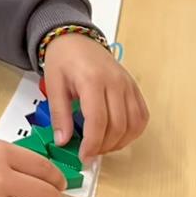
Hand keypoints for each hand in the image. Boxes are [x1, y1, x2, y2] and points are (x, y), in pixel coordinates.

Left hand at [42, 33, 148, 160]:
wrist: (76, 38)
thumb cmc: (63, 59)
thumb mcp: (53, 85)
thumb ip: (59, 114)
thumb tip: (63, 141)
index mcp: (92, 80)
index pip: (98, 121)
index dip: (92, 144)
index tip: (84, 157)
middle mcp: (115, 82)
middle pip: (118, 125)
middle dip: (104, 146)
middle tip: (89, 153)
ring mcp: (128, 85)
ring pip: (134, 124)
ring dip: (119, 142)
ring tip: (101, 145)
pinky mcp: (134, 87)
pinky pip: (141, 115)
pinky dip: (133, 131)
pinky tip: (117, 135)